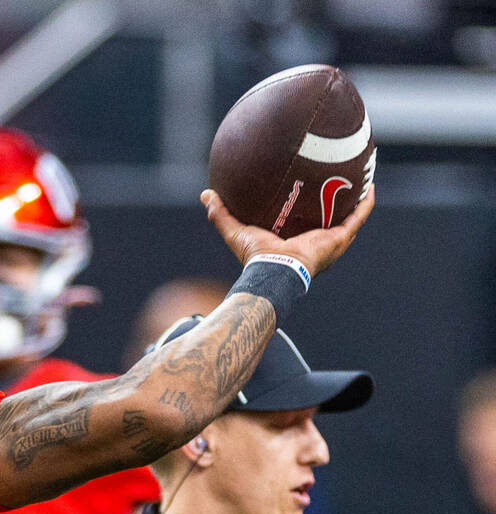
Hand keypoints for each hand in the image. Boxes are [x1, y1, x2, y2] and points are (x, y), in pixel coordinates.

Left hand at [202, 186, 374, 277]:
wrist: (274, 269)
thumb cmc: (256, 257)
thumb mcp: (237, 230)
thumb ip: (221, 214)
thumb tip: (206, 194)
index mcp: (295, 242)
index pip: (304, 225)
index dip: (308, 210)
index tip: (308, 193)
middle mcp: (316, 243)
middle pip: (330, 221)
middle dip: (336, 204)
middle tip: (339, 182)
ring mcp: (331, 242)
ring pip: (349, 219)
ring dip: (356, 201)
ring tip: (361, 181)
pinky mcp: (339, 238)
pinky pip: (357, 218)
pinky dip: (365, 204)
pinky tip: (370, 187)